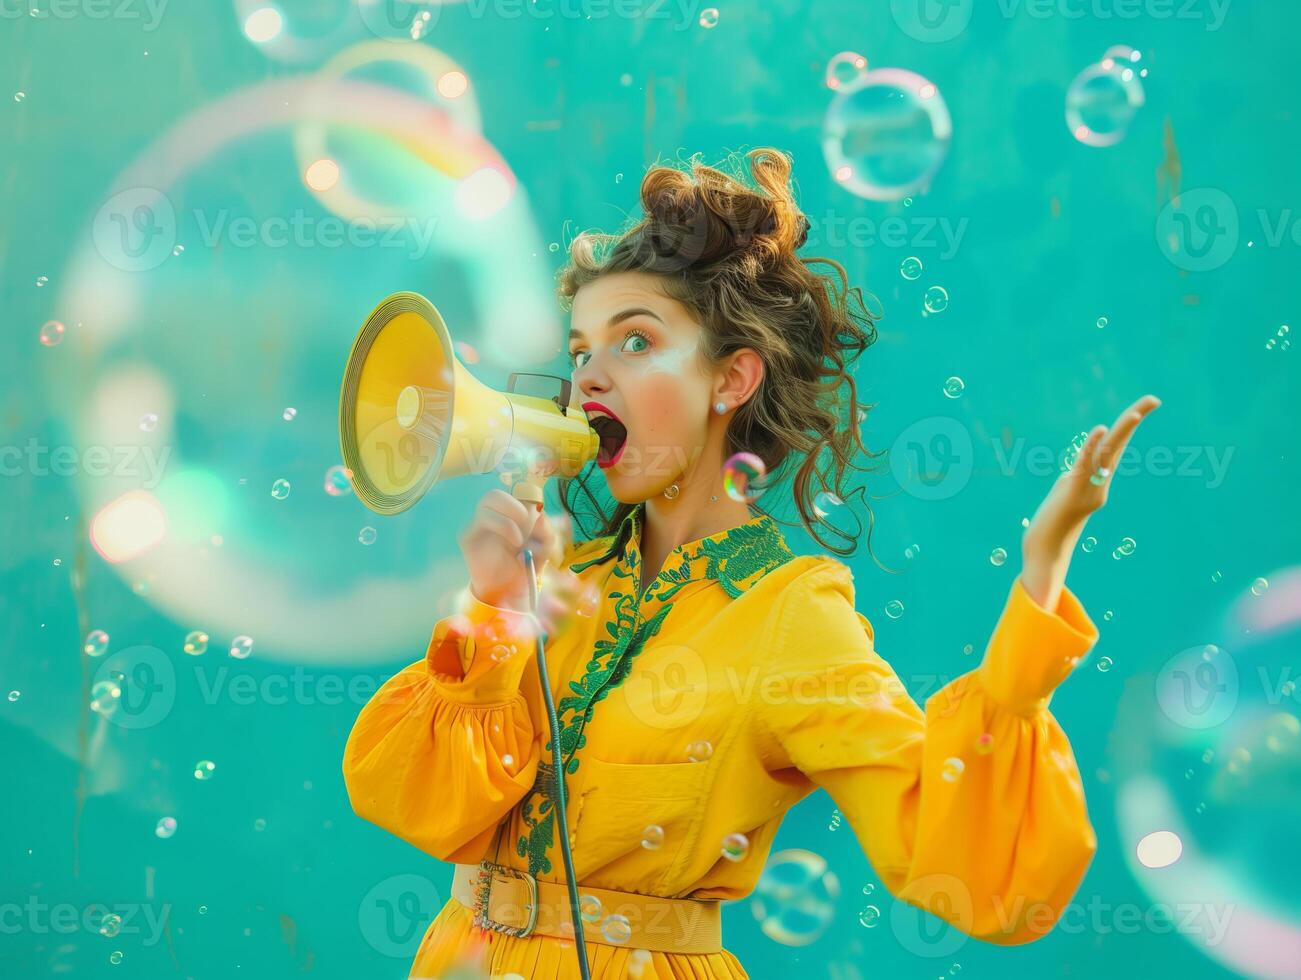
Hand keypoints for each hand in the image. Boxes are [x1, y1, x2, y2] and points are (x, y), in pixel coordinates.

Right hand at [458, 490, 572, 612]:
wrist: (506, 591)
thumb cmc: (524, 566)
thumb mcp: (544, 549)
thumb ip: (546, 529)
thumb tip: (539, 513)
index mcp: (508, 514)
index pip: (512, 492)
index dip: (527, 498)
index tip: (539, 515)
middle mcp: (490, 515)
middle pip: (495, 494)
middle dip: (516, 506)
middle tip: (528, 524)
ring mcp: (477, 523)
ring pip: (487, 501)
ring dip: (509, 520)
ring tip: (519, 540)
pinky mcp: (467, 535)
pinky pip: (481, 519)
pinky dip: (503, 528)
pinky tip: (512, 546)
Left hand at [1020, 394, 1161, 607]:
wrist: (1045, 550)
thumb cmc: (1052, 522)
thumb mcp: (1065, 493)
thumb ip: (1074, 478)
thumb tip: (1075, 469)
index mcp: (1098, 479)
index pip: (1116, 446)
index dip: (1128, 424)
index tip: (1146, 404)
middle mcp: (1100, 483)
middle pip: (1119, 445)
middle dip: (1134, 420)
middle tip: (1154, 398)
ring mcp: (1089, 489)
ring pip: (1107, 455)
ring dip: (1121, 434)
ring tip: (1136, 412)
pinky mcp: (1074, 494)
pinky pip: (1085, 466)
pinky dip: (1092, 447)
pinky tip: (1099, 430)